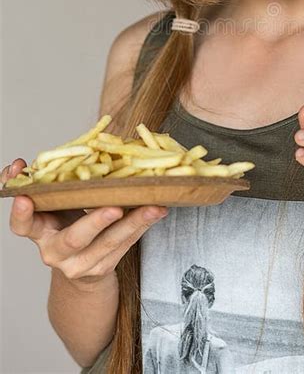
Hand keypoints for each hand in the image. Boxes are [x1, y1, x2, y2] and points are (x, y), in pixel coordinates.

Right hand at [1, 158, 168, 286]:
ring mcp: (80, 264)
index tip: (23, 197)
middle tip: (114, 207)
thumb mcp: (52, 205)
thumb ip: (44, 184)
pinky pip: (126, 245)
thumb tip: (24, 162)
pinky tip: (156, 210)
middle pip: (74, 239)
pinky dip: (143, 225)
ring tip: (152, 206)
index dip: (20, 213)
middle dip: (95, 222)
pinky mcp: (103, 268)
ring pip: (109, 243)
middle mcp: (55, 252)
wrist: (79, 267)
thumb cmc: (65, 223)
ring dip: (134, 222)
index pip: (22, 226)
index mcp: (39, 232)